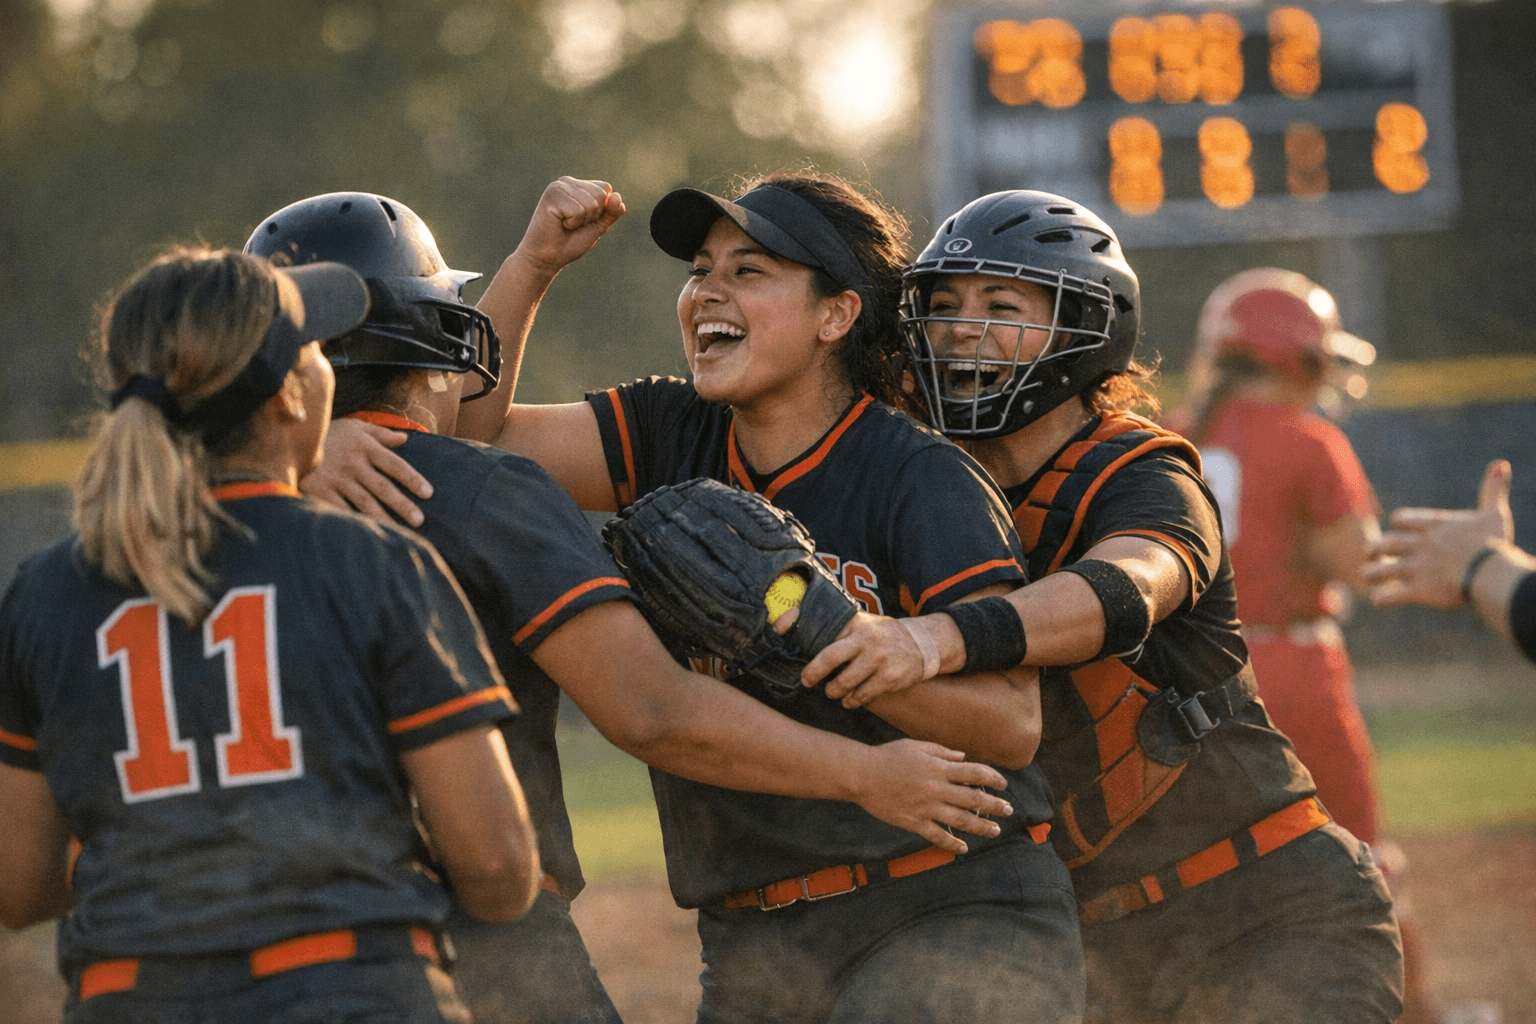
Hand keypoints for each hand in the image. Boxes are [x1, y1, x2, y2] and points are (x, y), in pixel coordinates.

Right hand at [303, 417, 431, 525]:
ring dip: (383, 517)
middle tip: (420, 520)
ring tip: (400, 532)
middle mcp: (353, 463)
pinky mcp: (319, 490)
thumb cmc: (329, 434)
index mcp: (364, 446)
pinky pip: (339, 508)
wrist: (289, 437)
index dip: (412, 479)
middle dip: (402, 504)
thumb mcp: (354, 427)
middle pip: (382, 487)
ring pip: (364, 501)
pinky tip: (367, 533)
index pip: (394, 464)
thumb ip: (380, 433)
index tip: (428, 493)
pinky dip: (353, 521)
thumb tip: (404, 438)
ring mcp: (336, 478)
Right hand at [513, 176, 624, 275]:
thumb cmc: (570, 242)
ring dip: (581, 221)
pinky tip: (558, 224)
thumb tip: (618, 197)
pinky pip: (578, 210)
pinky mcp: (552, 195)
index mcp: (579, 185)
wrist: (548, 258)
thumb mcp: (598, 226)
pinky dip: (572, 223)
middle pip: (601, 194)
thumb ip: (612, 212)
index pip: (606, 188)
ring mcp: (559, 186)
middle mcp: (568, 181)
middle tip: (572, 224)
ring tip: (565, 224)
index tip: (583, 221)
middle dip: (592, 216)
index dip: (601, 211)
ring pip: (591, 204)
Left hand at [801, 612, 930, 708]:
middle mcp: (867, 641)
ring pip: (845, 684)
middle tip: (808, 682)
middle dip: (814, 674)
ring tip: (834, 692)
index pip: (826, 637)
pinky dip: (852, 701)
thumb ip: (837, 626)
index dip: (808, 651)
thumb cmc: (881, 634)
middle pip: (830, 659)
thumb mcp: (861, 622)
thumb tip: (793, 624)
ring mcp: (879, 661)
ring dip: (835, 692)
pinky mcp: (890, 679)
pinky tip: (851, 699)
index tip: (798, 666)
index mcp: (856, 626)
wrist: (921, 643)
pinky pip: (862, 696)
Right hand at [851, 740, 1012, 854]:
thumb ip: (942, 752)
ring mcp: (926, 807)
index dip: (993, 778)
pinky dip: (952, 843)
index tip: (1003, 784)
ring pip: (960, 820)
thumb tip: (964, 758)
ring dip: (981, 826)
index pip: (974, 773)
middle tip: (1008, 810)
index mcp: (939, 767)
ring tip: (995, 831)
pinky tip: (963, 848)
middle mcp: (936, 788)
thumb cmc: (888, 756)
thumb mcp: (917, 746)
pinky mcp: (914, 822)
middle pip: (973, 799)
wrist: (862, 775)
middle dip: (994, 805)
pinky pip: (937, 835)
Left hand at [1364, 459, 1514, 607]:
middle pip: (1387, 544)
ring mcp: (1416, 567)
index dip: (1397, 524)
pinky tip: (1377, 600)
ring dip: (1372, 573)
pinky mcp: (1418, 590)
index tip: (1396, 528)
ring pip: (1383, 570)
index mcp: (1433, 526)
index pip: (1402, 519)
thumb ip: (1493, 489)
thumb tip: (1501, 464)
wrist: (1489, 573)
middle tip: (1371, 552)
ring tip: (1366, 575)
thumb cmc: (1493, 544)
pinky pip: (1393, 595)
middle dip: (1376, 548)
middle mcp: (1419, 545)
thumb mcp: (1493, 514)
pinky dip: (1383, 598)